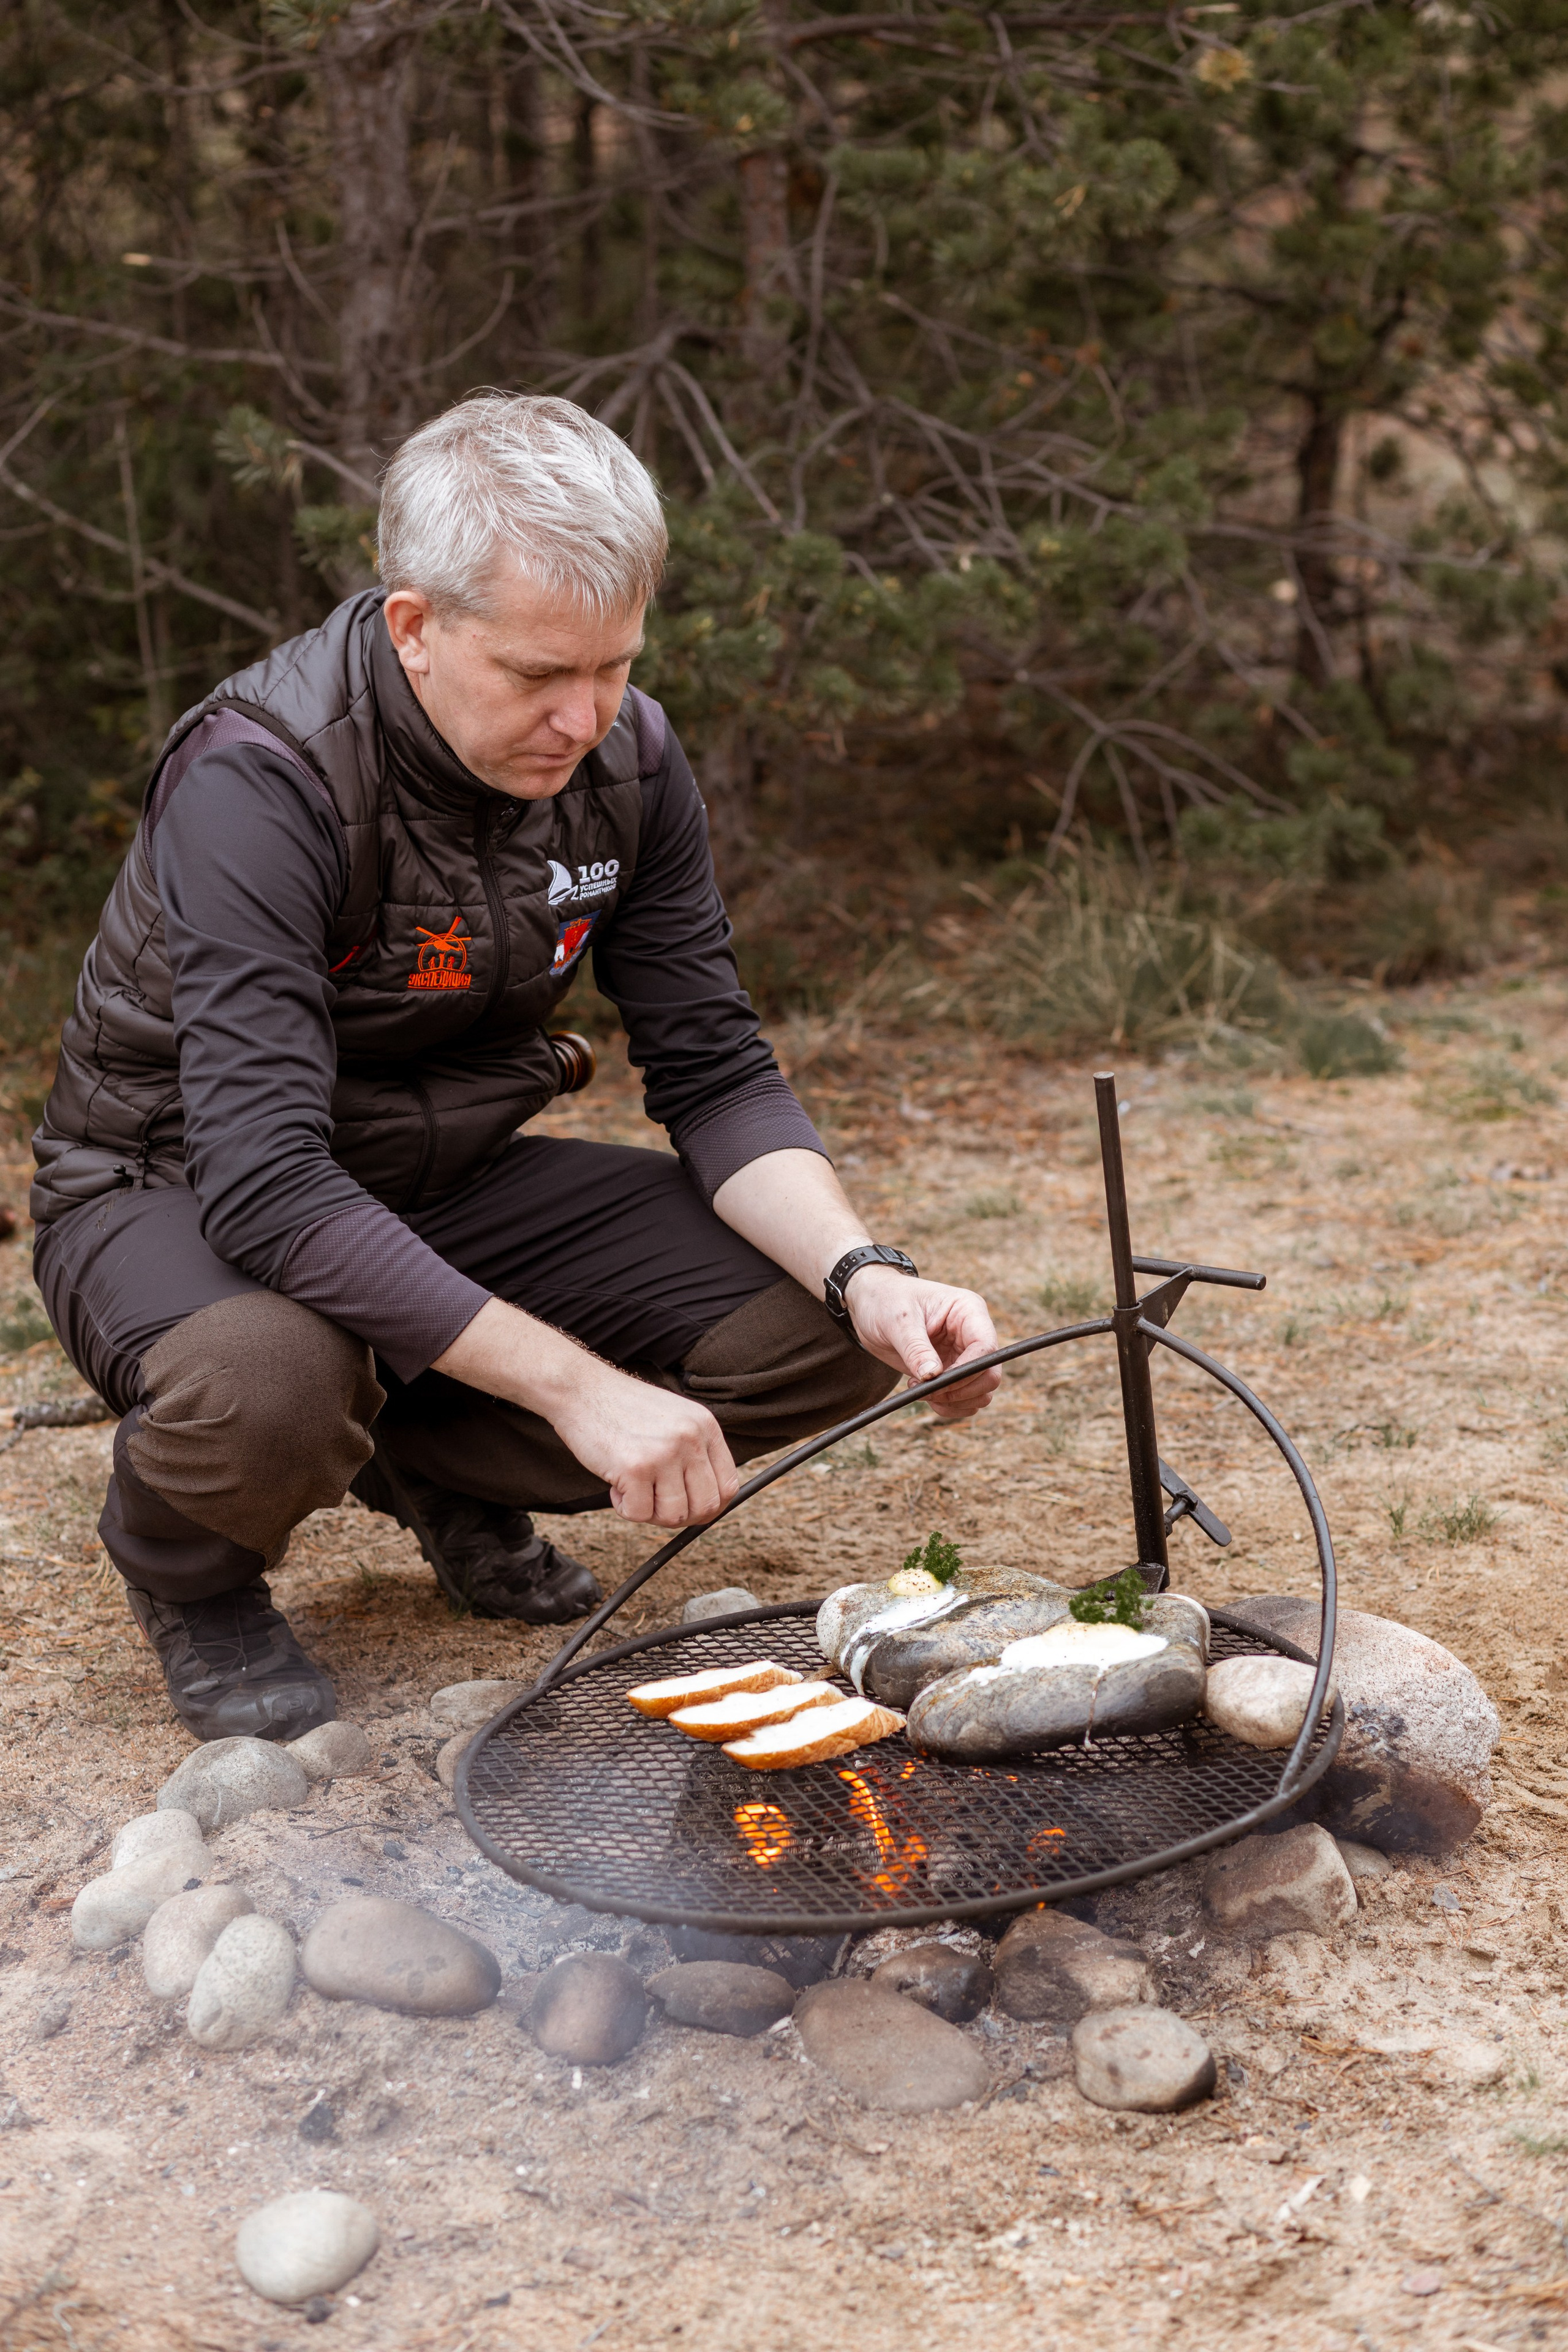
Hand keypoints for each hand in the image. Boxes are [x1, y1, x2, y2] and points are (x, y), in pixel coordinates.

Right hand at [546, 1356, 741, 1528]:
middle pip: (706, 1506)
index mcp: (705, 1426)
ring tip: (633, 1489)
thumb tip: (707, 1503)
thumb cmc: (622, 1408)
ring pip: (674, 1515)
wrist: (581, 1388)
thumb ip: (693, 1452)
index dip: (710, 1506)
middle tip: (655, 1503)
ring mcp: (664, 1453)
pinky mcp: (635, 1468)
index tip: (689, 1509)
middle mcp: (690, 1439)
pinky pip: (640, 1514)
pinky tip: (615, 1484)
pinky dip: (625, 1508)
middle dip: (680, 1515)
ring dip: (651, 1512)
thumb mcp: (673, 1419)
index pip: (728, 1485)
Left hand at [844, 1265, 1000, 1421]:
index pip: (986, 1347)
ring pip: (981, 1392)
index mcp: (968, 1311)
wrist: (871, 1305)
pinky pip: (966, 1399)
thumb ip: (916, 1349)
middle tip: (925, 1391)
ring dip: (954, 1402)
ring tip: (919, 1390)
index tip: (936, 1382)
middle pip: (990, 1375)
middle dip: (960, 1391)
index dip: (967, 1371)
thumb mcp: (898, 1320)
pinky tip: (924, 1396)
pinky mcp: (953, 1371)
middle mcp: (972, 1334)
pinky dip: (949, 1406)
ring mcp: (964, 1354)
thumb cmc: (886, 1301)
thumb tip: (933, 1376)